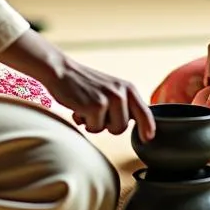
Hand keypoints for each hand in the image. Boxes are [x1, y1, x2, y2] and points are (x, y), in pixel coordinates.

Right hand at [0, 28, 154, 140]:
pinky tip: (79, 109)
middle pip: (124, 127)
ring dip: (97, 124)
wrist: (62, 71)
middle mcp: (122, 92)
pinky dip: (85, 122)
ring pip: (111, 130)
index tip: (147, 138)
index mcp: (128, 87)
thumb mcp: (110, 89)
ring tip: (88, 109)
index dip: (147, 128)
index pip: (145, 112)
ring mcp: (109, 99)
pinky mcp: (95, 106)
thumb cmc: (84, 84)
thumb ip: (124, 104)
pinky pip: (95, 128)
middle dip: (110, 126)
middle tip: (97, 112)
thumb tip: (139, 125)